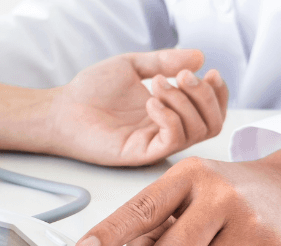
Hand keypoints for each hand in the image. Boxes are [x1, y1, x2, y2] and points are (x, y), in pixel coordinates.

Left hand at [43, 50, 228, 165]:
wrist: (62, 108)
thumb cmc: (92, 89)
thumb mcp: (133, 65)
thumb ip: (165, 60)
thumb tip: (200, 56)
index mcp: (170, 110)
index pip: (212, 110)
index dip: (219, 93)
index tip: (210, 71)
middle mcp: (167, 128)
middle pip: (213, 122)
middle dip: (205, 95)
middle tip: (181, 75)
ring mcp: (156, 142)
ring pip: (198, 131)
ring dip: (183, 101)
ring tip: (156, 84)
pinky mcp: (142, 153)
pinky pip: (173, 141)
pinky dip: (170, 117)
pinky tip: (150, 102)